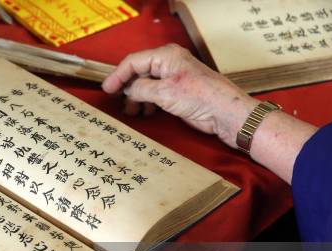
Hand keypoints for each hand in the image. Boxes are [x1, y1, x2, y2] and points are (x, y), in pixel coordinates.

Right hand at [102, 43, 257, 148]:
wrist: (225, 113)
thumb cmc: (200, 97)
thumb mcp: (164, 92)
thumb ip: (141, 89)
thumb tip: (128, 90)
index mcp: (166, 56)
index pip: (134, 62)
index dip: (118, 75)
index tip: (107, 89)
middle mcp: (168, 64)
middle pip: (139, 73)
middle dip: (127, 88)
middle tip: (118, 102)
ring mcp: (173, 78)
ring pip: (145, 85)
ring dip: (136, 98)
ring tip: (132, 112)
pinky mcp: (177, 93)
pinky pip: (155, 94)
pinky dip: (146, 103)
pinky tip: (145, 112)